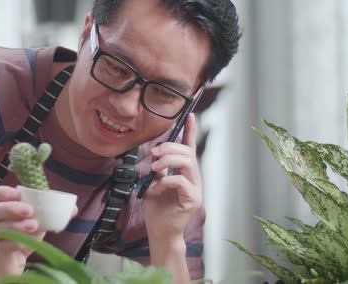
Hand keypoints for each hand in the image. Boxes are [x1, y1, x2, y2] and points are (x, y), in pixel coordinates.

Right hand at [0, 186, 44, 276]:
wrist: (8, 262)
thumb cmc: (21, 235)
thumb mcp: (35, 221)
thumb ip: (50, 212)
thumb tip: (73, 209)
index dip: (1, 192)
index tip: (18, 192)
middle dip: (11, 208)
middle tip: (30, 210)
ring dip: (16, 225)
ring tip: (34, 226)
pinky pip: (1, 246)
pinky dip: (15, 242)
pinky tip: (27, 242)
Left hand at [142, 113, 202, 240]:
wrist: (159, 231)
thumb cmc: (157, 209)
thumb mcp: (155, 183)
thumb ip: (159, 169)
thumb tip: (155, 154)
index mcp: (185, 172)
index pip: (190, 148)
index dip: (190, 131)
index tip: (189, 115)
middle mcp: (193, 178)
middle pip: (187, 152)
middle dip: (168, 148)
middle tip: (152, 154)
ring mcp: (195, 189)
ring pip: (187, 162)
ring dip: (167, 161)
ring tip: (152, 168)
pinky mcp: (192, 200)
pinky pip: (180, 181)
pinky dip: (164, 182)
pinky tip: (154, 189)